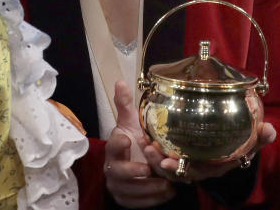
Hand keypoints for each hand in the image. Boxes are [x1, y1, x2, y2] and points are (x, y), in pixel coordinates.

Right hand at [104, 80, 175, 207]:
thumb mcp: (130, 123)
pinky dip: (152, 200)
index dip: (118, 143)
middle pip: (118, 172)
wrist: (133, 166)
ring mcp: (117, 186)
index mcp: (114, 147)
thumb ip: (125, 105)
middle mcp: (112, 168)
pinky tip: (168, 193)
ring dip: (149, 188)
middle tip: (150, 169)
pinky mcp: (126, 199)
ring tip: (167, 184)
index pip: (112, 145)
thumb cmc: (133, 141)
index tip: (128, 139)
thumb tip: (120, 81)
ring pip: (129, 191)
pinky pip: (136, 203)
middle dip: (135, 171)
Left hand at [142, 121, 276, 183]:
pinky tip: (143, 134)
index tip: (168, 162)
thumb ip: (260, 138)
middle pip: (176, 171)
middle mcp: (199, 169)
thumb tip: (271, 129)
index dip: (182, 169)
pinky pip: (163, 157)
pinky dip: (153, 149)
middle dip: (161, 163)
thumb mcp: (251, 143)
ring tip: (144, 142)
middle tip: (150, 149)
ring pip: (167, 165)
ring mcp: (188, 165)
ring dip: (153, 156)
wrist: (235, 148)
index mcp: (214, 167)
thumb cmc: (240, 146)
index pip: (197, 172)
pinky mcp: (179, 157)